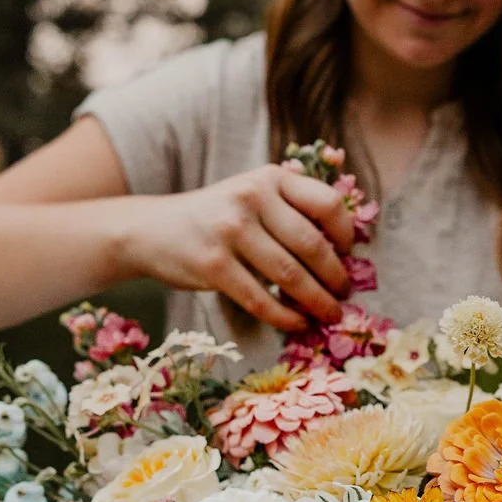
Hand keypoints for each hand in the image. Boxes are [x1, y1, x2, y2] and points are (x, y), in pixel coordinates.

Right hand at [127, 165, 355, 330]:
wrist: (152, 229)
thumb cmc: (215, 217)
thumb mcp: (252, 196)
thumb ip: (290, 210)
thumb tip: (342, 251)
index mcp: (270, 178)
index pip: (327, 202)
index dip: (346, 234)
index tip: (349, 255)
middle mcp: (252, 198)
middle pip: (312, 244)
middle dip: (335, 277)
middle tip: (344, 295)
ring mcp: (230, 230)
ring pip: (289, 275)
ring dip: (316, 301)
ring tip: (329, 315)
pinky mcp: (213, 264)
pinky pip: (260, 298)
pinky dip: (285, 316)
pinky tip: (297, 323)